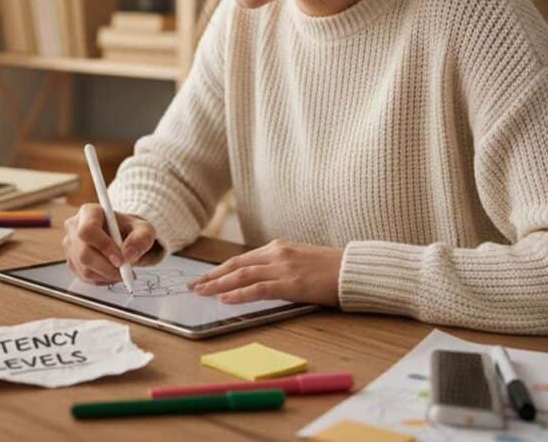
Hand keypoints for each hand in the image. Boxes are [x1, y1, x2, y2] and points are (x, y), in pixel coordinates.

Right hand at [62, 203, 155, 284]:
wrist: (122, 238)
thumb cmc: (130, 231)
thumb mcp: (144, 230)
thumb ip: (141, 239)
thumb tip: (128, 254)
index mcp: (89, 212)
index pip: (88, 230)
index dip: (103, 247)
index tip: (121, 259)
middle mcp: (74, 227)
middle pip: (84, 253)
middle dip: (107, 267)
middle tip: (125, 271)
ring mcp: (70, 246)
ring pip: (84, 269)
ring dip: (106, 275)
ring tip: (122, 272)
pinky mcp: (71, 262)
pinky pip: (84, 277)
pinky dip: (102, 280)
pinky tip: (112, 273)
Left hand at [188, 239, 342, 305]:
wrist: (355, 269)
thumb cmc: (330, 269)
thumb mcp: (299, 262)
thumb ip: (278, 267)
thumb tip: (259, 280)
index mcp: (277, 248)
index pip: (240, 259)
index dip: (219, 269)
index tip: (202, 278)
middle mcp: (276, 254)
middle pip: (235, 265)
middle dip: (211, 276)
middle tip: (192, 286)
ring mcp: (283, 267)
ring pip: (242, 275)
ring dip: (218, 284)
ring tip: (200, 292)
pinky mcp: (291, 283)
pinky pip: (259, 288)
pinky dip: (239, 293)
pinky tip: (224, 299)